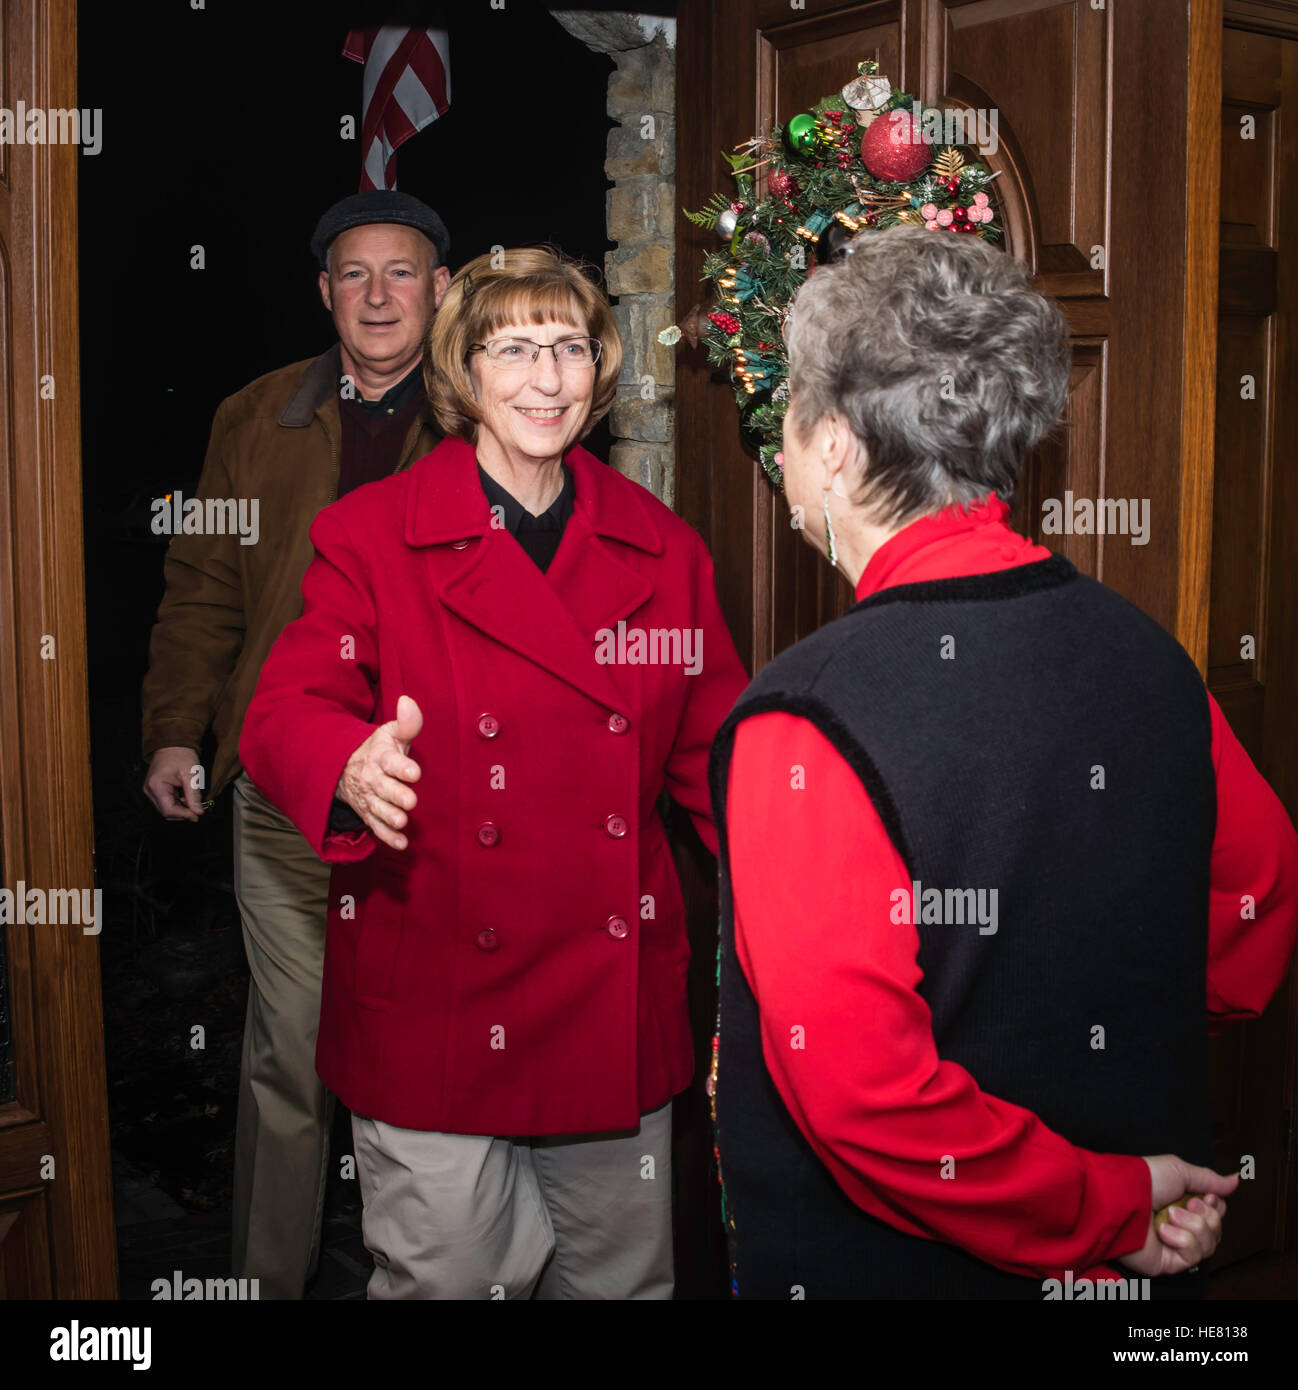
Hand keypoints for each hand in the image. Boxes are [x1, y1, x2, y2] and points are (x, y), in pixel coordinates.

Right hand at [143, 747, 204, 821]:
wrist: (173, 744)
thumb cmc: (181, 755)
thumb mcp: (191, 775)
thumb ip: (194, 795)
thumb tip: (198, 812)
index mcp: (156, 785)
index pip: (168, 810)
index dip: (184, 815)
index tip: (197, 816)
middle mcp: (150, 790)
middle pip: (166, 811)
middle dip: (182, 813)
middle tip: (197, 809)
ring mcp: (150, 790)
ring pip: (166, 808)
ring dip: (180, 809)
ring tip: (192, 800)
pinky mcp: (154, 789)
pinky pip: (165, 802)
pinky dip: (177, 803)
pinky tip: (185, 797)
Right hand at [336, 694, 421, 850]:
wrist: (347, 768)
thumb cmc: (380, 750)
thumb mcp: (390, 734)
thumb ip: (407, 723)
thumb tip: (408, 702)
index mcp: (380, 757)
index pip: (390, 761)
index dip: (402, 767)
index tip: (414, 772)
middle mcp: (373, 779)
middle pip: (384, 788)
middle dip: (396, 795)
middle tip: (410, 802)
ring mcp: (369, 798)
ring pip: (378, 809)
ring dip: (389, 817)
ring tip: (401, 821)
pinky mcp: (369, 814)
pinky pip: (376, 827)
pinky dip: (388, 836)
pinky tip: (401, 843)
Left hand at [1115, 1155, 1239, 1276]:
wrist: (1121, 1198)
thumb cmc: (1145, 1180)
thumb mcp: (1180, 1170)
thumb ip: (1209, 1179)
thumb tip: (1236, 1179)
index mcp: (1182, 1203)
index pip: (1216, 1213)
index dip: (1216, 1207)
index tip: (1207, 1197)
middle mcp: (1180, 1224)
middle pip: (1216, 1230)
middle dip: (1206, 1216)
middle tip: (1187, 1204)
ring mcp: (1174, 1244)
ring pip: (1209, 1244)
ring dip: (1192, 1226)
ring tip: (1169, 1215)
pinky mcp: (1168, 1262)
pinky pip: (1193, 1257)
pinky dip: (1181, 1240)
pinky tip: (1163, 1232)